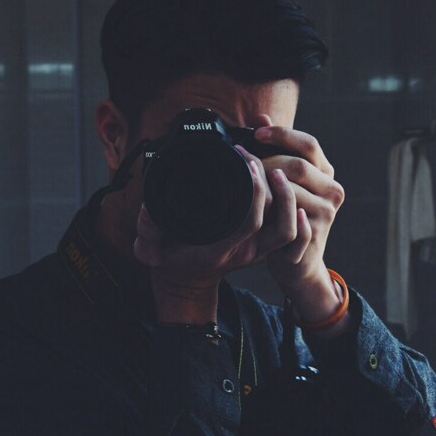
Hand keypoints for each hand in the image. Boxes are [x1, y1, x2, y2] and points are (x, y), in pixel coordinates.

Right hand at [133, 134, 302, 289]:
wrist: (185, 278)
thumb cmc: (169, 258)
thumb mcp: (148, 247)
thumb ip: (146, 229)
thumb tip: (149, 206)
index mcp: (219, 251)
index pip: (250, 222)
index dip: (255, 191)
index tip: (246, 162)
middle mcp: (242, 252)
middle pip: (275, 221)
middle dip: (272, 185)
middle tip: (257, 157)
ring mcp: (256, 251)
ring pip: (287, 227)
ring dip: (286, 197)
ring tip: (273, 167)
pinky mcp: (262, 246)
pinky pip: (287, 230)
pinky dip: (289, 207)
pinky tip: (279, 182)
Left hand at [243, 114, 345, 296]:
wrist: (297, 259)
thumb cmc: (284, 214)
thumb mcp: (280, 180)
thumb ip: (274, 149)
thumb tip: (260, 117)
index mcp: (325, 172)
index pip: (309, 144)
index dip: (282, 135)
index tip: (255, 134)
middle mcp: (332, 190)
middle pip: (299, 166)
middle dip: (267, 160)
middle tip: (241, 158)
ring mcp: (326, 214)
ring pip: (293, 193)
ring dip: (264, 187)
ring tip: (241, 182)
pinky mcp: (316, 237)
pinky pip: (295, 223)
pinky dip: (277, 215)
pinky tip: (261, 210)